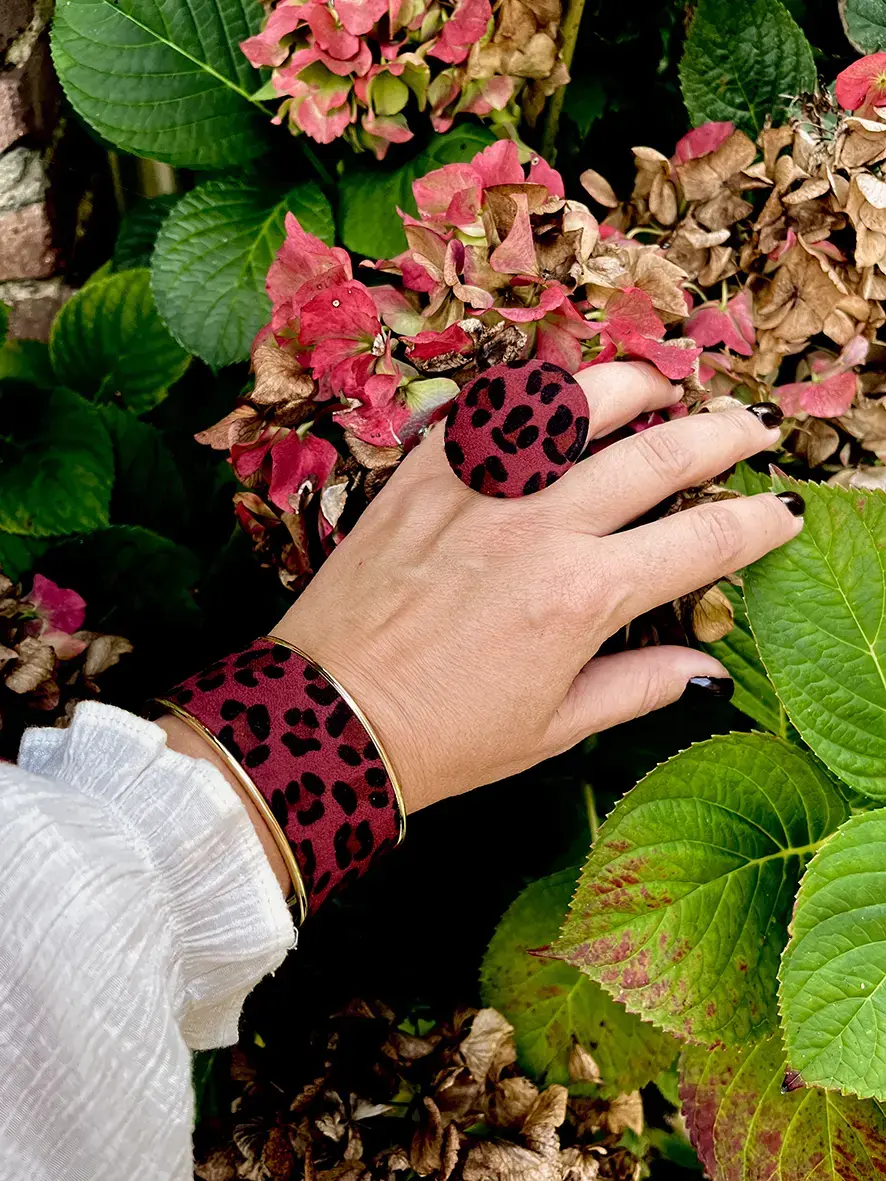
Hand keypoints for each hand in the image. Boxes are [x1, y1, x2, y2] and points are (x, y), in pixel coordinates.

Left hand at [272, 363, 801, 813]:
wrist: (327, 718)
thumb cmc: (441, 736)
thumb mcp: (553, 728)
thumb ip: (638, 686)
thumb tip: (704, 667)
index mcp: (582, 597)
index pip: (701, 541)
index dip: (756, 524)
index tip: (780, 514)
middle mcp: (538, 527)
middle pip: (658, 452)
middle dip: (721, 433)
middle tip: (749, 428)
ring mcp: (478, 489)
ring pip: (576, 401)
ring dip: (634, 383)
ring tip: (662, 385)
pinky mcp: (424, 473)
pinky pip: (491, 408)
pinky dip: (534, 395)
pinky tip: (554, 401)